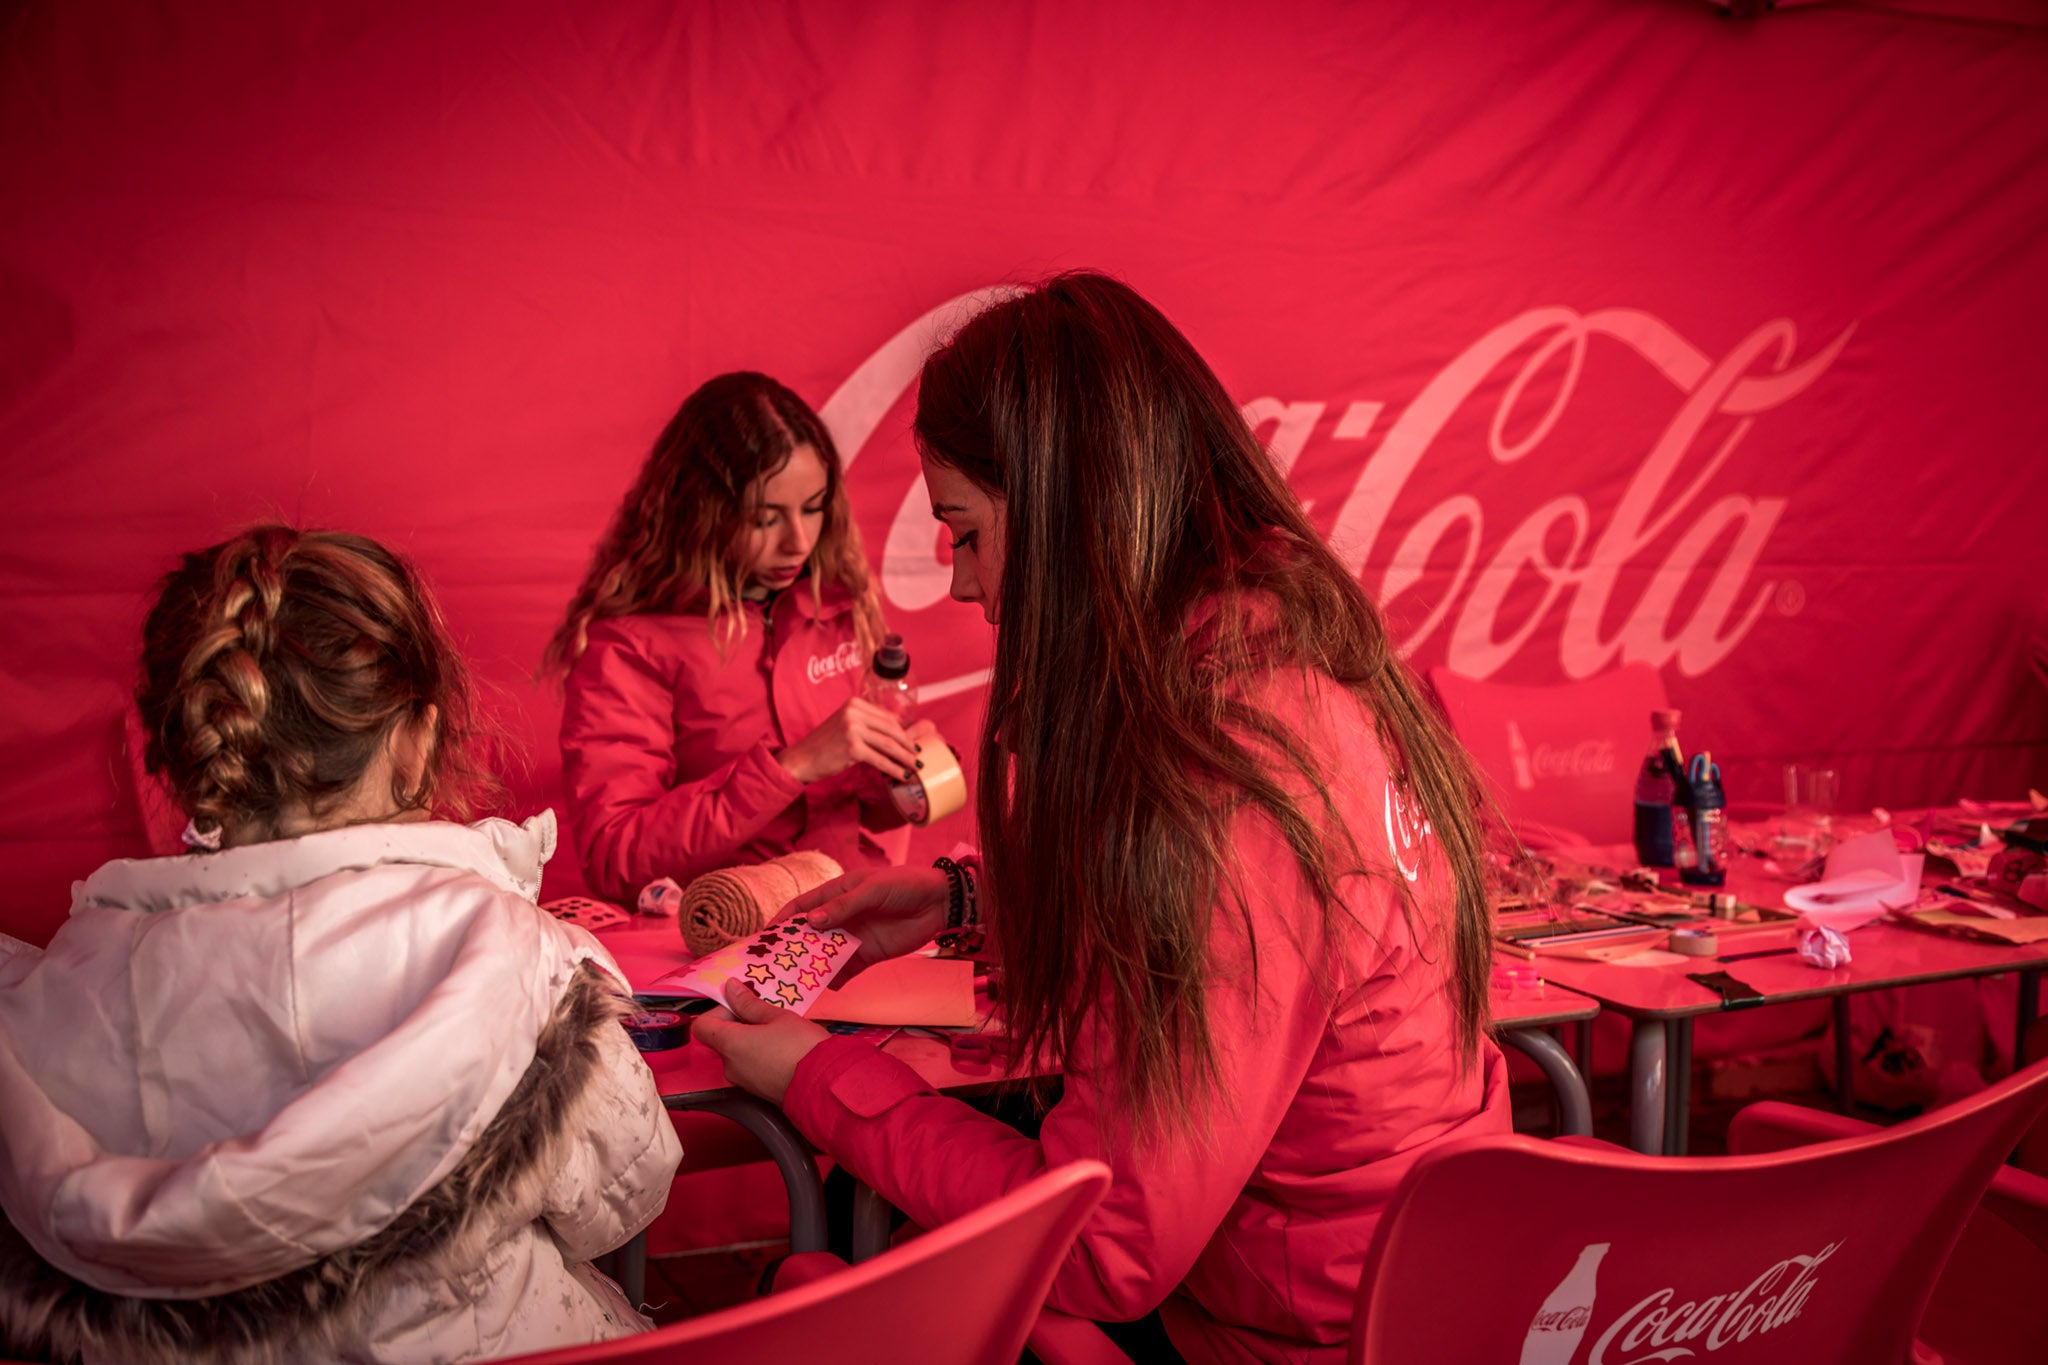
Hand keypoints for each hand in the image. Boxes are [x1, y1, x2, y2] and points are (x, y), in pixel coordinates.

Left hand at [690, 979, 829, 1104]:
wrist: (823, 1085)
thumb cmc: (801, 1046)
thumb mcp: (778, 1017)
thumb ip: (749, 1003)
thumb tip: (730, 988)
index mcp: (730, 1044)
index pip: (702, 1026)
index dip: (717, 1012)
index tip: (740, 1006)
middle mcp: (730, 1066)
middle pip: (720, 1040)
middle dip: (739, 1025)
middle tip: (766, 1017)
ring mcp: (742, 1082)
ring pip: (736, 1054)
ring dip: (750, 1041)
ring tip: (779, 1034)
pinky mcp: (756, 1092)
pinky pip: (749, 1068)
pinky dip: (758, 1056)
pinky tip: (782, 1051)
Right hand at [777, 698, 919, 785]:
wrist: (802, 759)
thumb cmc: (825, 745)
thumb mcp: (845, 725)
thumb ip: (867, 723)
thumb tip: (899, 729)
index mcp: (854, 703)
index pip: (887, 716)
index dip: (903, 730)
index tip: (913, 741)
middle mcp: (854, 712)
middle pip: (891, 729)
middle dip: (907, 743)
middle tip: (918, 755)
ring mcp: (853, 729)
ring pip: (888, 744)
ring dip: (905, 757)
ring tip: (915, 766)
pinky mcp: (852, 747)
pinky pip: (880, 759)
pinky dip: (893, 769)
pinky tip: (902, 775)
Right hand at [783, 866, 949, 980]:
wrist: (939, 903)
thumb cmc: (904, 885)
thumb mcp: (872, 890)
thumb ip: (843, 906)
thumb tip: (811, 921)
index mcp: (835, 894)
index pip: (800, 908)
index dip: (781, 922)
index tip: (762, 939)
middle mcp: (838, 917)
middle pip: (807, 935)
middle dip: (790, 950)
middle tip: (771, 968)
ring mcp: (851, 938)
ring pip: (823, 955)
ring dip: (809, 967)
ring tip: (793, 984)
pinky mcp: (867, 955)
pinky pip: (845, 970)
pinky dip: (834, 980)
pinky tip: (824, 990)